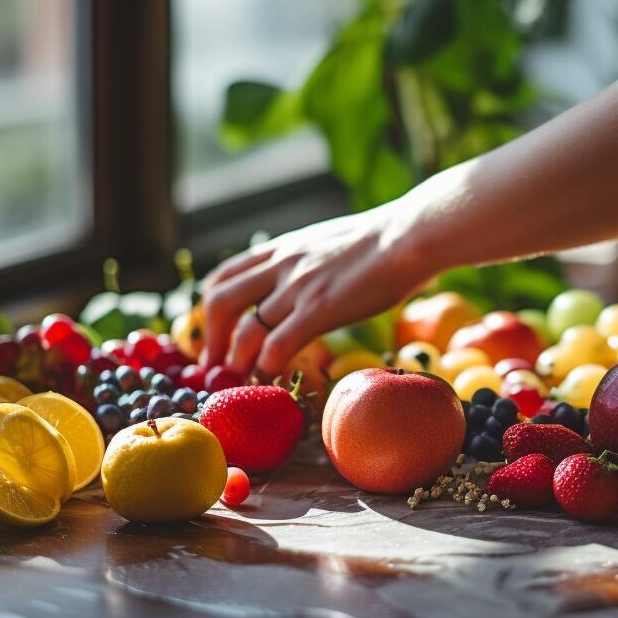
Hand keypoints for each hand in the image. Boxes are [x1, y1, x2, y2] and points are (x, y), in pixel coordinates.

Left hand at [201, 207, 429, 377]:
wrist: (408, 234)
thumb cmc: (382, 240)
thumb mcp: (327, 242)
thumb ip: (306, 261)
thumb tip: (305, 280)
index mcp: (281, 249)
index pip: (224, 275)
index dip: (209, 308)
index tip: (213, 333)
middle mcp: (280, 267)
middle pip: (220, 302)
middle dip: (211, 338)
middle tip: (215, 365)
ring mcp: (297, 288)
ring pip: (246, 330)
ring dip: (237, 362)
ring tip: (240, 382)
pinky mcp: (319, 310)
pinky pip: (278, 346)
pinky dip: (267, 368)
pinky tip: (272, 381)